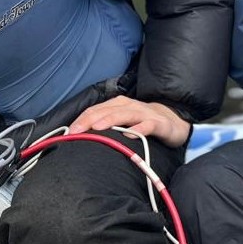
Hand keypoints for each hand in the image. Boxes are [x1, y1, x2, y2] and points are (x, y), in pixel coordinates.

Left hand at [67, 96, 190, 148]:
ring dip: (110, 120)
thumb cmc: (142, 123)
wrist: (173, 121)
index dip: (81, 119)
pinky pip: (148, 125)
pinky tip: (129, 135)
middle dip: (90, 120)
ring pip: (125, 114)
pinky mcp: (159, 124)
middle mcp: (129, 106)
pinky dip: (138, 129)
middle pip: (106, 111)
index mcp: (117, 105)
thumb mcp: (122, 123)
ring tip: (97, 128)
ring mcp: (144, 114)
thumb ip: (105, 127)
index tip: (69, 131)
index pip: (96, 110)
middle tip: (77, 131)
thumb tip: (81, 138)